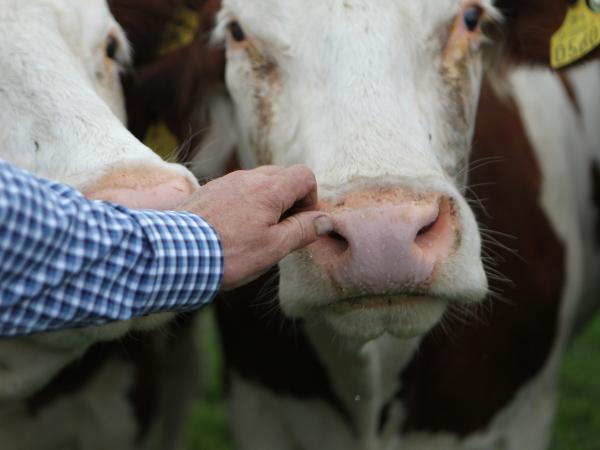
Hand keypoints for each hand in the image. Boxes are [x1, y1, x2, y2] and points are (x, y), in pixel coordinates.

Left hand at [178, 165, 332, 289]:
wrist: (175, 254)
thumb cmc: (229, 253)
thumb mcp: (274, 247)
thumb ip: (302, 230)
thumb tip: (324, 220)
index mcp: (270, 188)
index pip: (304, 175)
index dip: (309, 198)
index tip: (299, 222)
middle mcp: (248, 177)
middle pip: (282, 176)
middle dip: (289, 200)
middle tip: (280, 230)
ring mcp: (226, 181)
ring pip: (258, 182)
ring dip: (266, 202)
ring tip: (254, 232)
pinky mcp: (208, 190)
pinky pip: (236, 189)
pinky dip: (244, 204)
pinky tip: (232, 229)